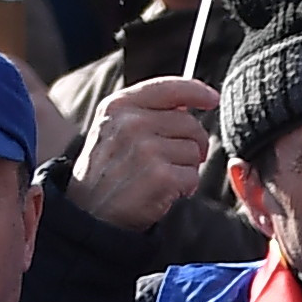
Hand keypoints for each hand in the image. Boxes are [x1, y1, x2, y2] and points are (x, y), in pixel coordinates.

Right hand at [74, 71, 221, 229]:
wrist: (90, 213)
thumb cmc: (106, 172)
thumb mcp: (112, 128)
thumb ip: (144, 111)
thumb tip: (187, 103)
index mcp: (119, 106)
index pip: (169, 88)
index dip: (197, 91)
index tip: (212, 98)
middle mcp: (131, 123)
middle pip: (190, 123)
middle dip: (193, 142)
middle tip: (177, 159)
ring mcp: (146, 149)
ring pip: (194, 151)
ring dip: (187, 167)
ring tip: (162, 176)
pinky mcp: (160, 177)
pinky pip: (193, 176)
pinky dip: (186, 187)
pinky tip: (166, 191)